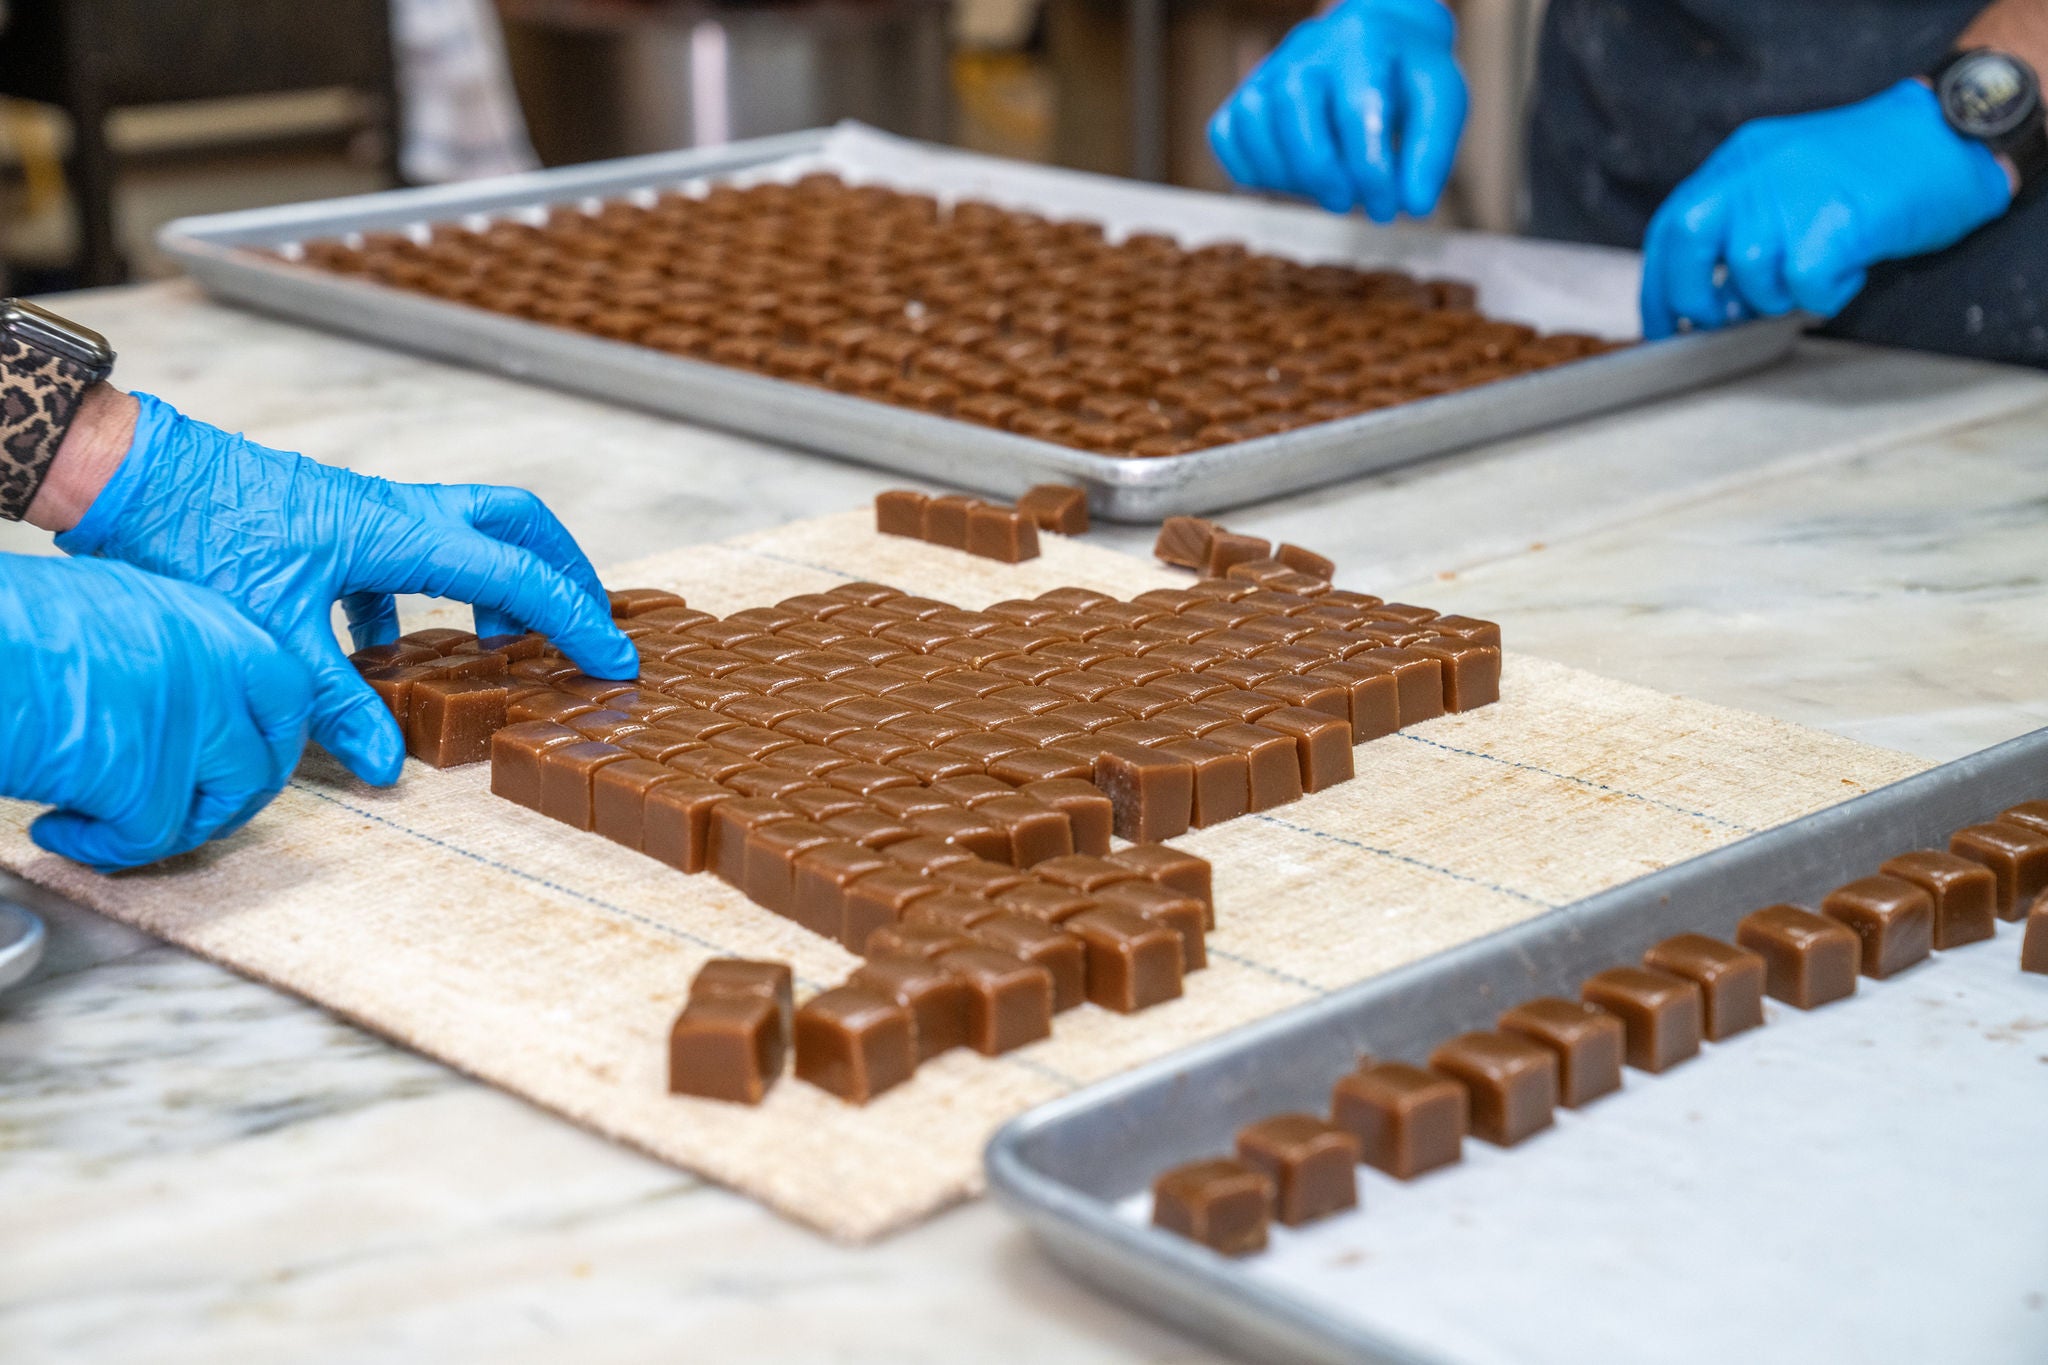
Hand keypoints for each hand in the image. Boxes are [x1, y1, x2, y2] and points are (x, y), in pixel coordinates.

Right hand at [0, 555, 312, 871]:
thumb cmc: (15, 620)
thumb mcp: (113, 606)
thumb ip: (162, 649)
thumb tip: (171, 694)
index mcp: (209, 623)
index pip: (286, 692)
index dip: (269, 736)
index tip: (243, 758)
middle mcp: (215, 670)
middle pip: (268, 756)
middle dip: (237, 796)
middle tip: (191, 812)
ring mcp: (188, 725)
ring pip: (222, 803)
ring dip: (176, 828)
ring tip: (118, 826)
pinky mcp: (145, 779)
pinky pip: (152, 839)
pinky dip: (105, 850)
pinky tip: (61, 831)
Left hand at [55, 393, 635, 786]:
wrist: (131, 477)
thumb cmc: (198, 539)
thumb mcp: (273, 636)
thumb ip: (335, 703)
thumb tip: (385, 764)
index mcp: (402, 534)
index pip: (516, 575)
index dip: (575, 620)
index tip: (615, 659)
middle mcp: (398, 513)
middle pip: (515, 522)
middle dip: (563, 570)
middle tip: (587, 621)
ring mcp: (367, 513)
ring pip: (465, 533)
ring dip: (496, 583)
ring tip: (502, 647)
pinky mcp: (334, 524)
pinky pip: (406, 555)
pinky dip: (419, 599)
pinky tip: (385, 649)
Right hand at [1208, 0, 1466, 221]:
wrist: (1374, 41)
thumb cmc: (1406, 78)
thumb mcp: (1440, 102)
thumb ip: (1431, 153)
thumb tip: (1413, 206)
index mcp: (1364, 44)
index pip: (1358, 110)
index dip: (1370, 171)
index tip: (1387, 208)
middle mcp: (1308, 50)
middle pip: (1293, 108)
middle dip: (1321, 171)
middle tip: (1348, 202)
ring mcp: (1270, 71)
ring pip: (1253, 121)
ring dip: (1285, 174)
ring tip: (1323, 190)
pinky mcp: (1245, 94)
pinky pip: (1226, 134)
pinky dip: (1249, 168)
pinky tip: (1289, 180)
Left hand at [1641, 79, 2013, 338]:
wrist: (1950, 135)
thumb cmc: (1875, 167)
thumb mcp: (1788, 176)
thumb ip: (1743, 221)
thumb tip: (1706, 294)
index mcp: (1738, 162)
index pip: (1670, 227)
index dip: (1659, 285)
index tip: (1663, 325)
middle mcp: (1755, 172)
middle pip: (1687, 244)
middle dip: (1695, 296)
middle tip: (1724, 318)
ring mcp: (1791, 194)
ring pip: (1751, 273)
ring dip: (1778, 296)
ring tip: (1817, 274)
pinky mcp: (1833, 221)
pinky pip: (1804, 285)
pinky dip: (1823, 297)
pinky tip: (1847, 272)